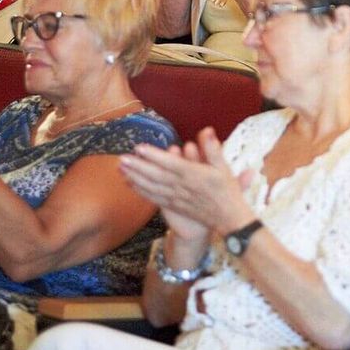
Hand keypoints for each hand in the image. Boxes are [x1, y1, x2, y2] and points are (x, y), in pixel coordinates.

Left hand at [121, 127, 255, 237]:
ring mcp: (176, 198)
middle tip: (122, 158)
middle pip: (156, 175)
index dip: (154, 156)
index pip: (170, 163)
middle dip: (138, 166)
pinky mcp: (174, 206)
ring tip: (121, 168)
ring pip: (152, 187)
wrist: (228, 218)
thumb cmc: (227, 191)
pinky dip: (141, 191)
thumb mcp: (224, 167)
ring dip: (135, 177)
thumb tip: (207, 130)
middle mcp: (182, 186)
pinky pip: (154, 198)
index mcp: (194, 175)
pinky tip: (130, 184)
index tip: (139, 148)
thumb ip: (213, 149)